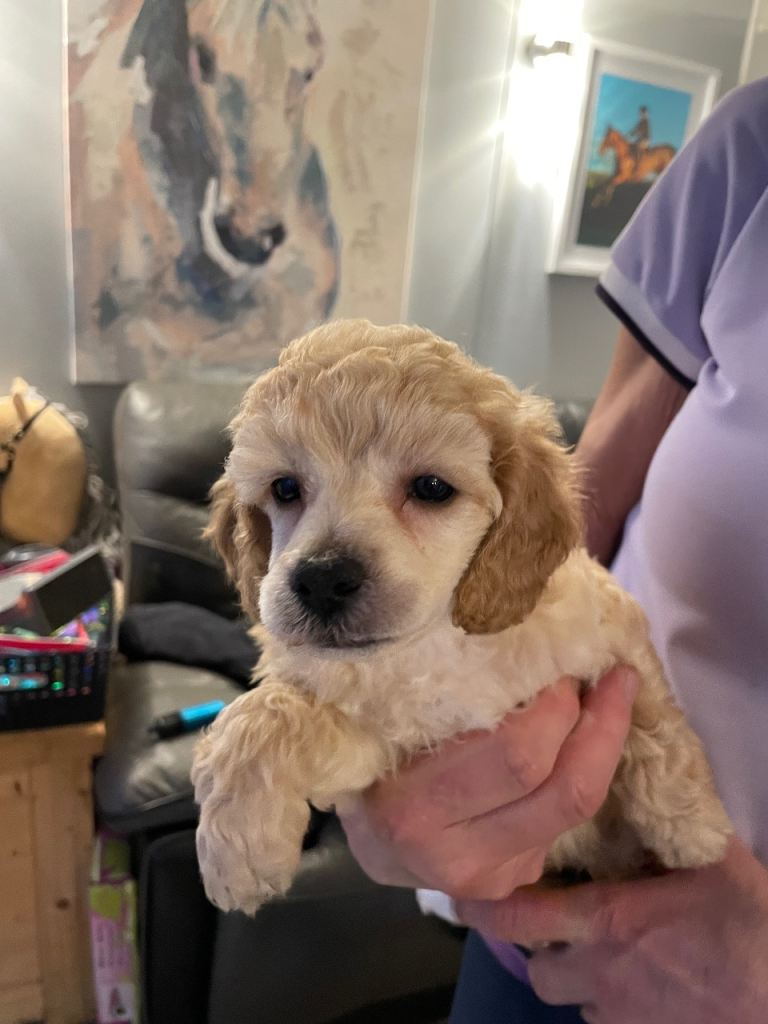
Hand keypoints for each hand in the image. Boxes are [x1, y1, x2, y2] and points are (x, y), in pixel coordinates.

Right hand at [339, 666, 638, 899]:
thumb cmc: (375, 759)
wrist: (368, 840)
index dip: (557, 705)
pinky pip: (567, 822)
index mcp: (412, 808)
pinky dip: (584, 771)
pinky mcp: (516, 882)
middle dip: (599, 723)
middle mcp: (454, 855)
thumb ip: (444, 696)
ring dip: (605, 745)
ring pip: (576, 809)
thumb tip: (522, 636)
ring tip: (613, 696)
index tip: (562, 658)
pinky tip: (585, 737)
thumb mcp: (390, 723)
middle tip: (609, 675)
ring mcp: (491, 879)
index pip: (517, 755)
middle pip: (562, 788)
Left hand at [458, 839, 767, 1022]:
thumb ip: (675, 821)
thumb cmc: (748, 926)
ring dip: (574, 974)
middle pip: (538, 972)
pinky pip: (608, 1019)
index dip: (483, 908)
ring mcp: (623, 1012)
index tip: (460, 894)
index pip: (521, 916)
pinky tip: (634, 975)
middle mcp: (601, 972)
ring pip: (572, 998)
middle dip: (536, 948)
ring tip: (596, 946)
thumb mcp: (714, 859)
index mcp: (606, 921)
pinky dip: (609, 998)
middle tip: (552, 920)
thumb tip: (659, 775)